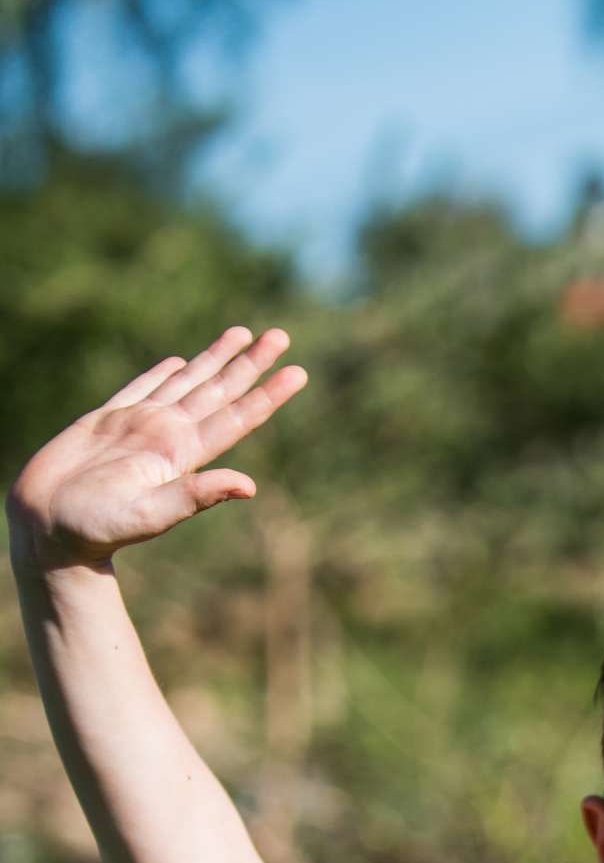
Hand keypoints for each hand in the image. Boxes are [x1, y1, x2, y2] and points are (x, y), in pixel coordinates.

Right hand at [6, 327, 308, 570]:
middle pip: (219, 391)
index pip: (235, 418)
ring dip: (215, 358)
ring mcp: (138, 425)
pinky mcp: (106, 420)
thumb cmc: (94, 528)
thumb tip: (250, 486)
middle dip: (249, 364)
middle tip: (281, 336)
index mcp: (182, 455)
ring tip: (243, 333)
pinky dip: (162, 373)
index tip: (298, 372)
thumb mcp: (150, 515)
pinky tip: (181, 362)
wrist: (46, 527)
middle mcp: (167, 436)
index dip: (266, 395)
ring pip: (186, 382)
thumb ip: (195, 496)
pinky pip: (142, 388)